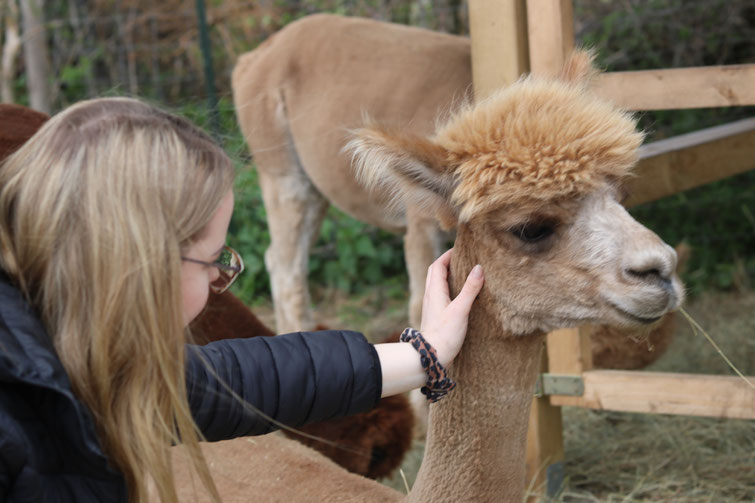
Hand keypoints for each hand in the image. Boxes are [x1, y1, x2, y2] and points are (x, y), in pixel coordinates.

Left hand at [420, 249, 483, 365]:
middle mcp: (430, 296)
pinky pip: (439, 294)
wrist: (431, 355)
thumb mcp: (461, 310)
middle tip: (461, 258)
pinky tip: (458, 294)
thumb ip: (470, 289)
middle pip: (434, 272)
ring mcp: (432, 306)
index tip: (460, 249)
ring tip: (462, 272)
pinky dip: (448, 287)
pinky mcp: (435, 315)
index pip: (437, 265)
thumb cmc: (445, 334)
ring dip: (446, 274)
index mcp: (434, 291)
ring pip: (436, 283)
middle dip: (446, 262)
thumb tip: (478, 268)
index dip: (447, 255)